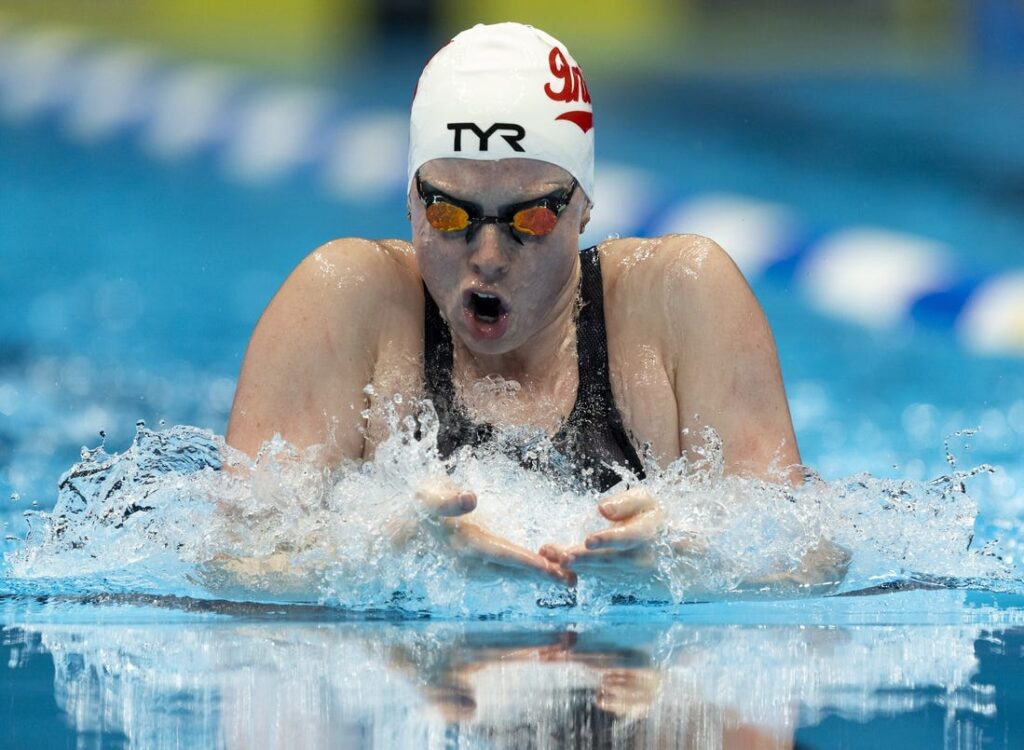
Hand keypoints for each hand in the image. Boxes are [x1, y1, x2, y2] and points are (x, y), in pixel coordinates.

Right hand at [405, 478, 575, 585]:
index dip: (528, 562)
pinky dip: (527, 572)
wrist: (406, 526)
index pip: (503, 554)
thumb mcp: (430, 496)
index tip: (551, 568)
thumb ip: (448, 500)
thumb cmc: (422, 505)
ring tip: (569, 579)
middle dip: (543, 575)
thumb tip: (470, 499)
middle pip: (514, 570)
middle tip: (574, 581)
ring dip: (539, 577)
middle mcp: (472, 561)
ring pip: (512, 573)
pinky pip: (507, 572)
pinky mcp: (477, 567)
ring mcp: (474, 568)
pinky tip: (545, 573)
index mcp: (466, 544)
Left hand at [539, 487, 664, 574]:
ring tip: (551, 558)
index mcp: (647, 533)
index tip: (589, 540)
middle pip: (611, 559)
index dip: (610, 539)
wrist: (668, 548)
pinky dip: (578, 572)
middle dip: (586, 559)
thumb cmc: (650, 517)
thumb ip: (625, 503)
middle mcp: (641, 557)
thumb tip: (603, 509)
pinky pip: (598, 577)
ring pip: (602, 571)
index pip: (630, 537)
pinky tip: (557, 565)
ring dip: (576, 566)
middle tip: (562, 557)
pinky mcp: (621, 581)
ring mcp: (631, 573)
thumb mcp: (645, 501)